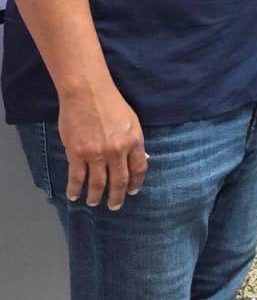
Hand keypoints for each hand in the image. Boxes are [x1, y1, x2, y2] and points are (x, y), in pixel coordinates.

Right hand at [56, 85, 146, 209]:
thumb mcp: (132, 121)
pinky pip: (76, 177)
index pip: (138, 169)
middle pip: (119, 181)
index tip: (132, 191)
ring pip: (98, 183)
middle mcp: (117, 150)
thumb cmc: (111, 104)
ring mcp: (96, 153)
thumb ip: (133, 141)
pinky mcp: (77, 153)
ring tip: (94, 202)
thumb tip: (135, 158)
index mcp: (134, 141)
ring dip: (96, 196)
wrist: (87, 93)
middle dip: (117, 197)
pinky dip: (75, 189)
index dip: (136, 183)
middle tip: (114, 206)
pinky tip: (74, 195)